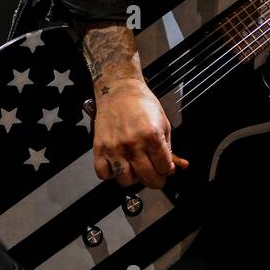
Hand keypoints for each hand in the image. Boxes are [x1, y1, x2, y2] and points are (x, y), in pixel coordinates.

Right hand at [81, 21, 188, 190]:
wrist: (119, 89)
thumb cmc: (141, 102)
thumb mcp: (163, 122)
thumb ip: (167, 147)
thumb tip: (170, 168)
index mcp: (152, 135)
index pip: (164, 168)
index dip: (167, 170)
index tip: (165, 169)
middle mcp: (133, 143)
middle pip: (148, 178)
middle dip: (155, 180)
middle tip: (154, 175)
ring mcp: (115, 147)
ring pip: (126, 180)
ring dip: (132, 178)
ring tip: (134, 167)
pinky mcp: (99, 148)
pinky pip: (103, 174)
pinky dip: (110, 174)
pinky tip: (117, 164)